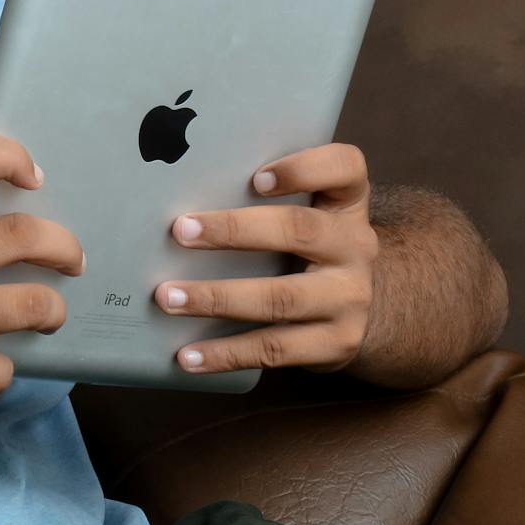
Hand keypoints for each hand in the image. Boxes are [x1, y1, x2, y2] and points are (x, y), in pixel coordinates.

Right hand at [0, 133, 85, 425]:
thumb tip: (12, 206)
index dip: (9, 155)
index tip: (33, 176)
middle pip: (22, 234)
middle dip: (64, 247)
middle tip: (72, 258)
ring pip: (32, 305)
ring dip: (52, 311)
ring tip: (49, 313)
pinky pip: (5, 366)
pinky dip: (3, 369)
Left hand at [152, 143, 377, 375]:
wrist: (353, 304)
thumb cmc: (306, 245)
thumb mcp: (305, 210)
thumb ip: (261, 196)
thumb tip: (174, 188)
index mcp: (346, 202)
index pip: (344, 168)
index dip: (303, 169)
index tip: (255, 178)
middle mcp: (355, 246)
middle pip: (299, 231)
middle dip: (234, 231)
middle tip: (180, 231)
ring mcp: (350, 298)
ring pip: (279, 298)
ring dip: (216, 298)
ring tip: (168, 297)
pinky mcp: (337, 343)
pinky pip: (274, 350)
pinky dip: (225, 354)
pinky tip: (189, 356)